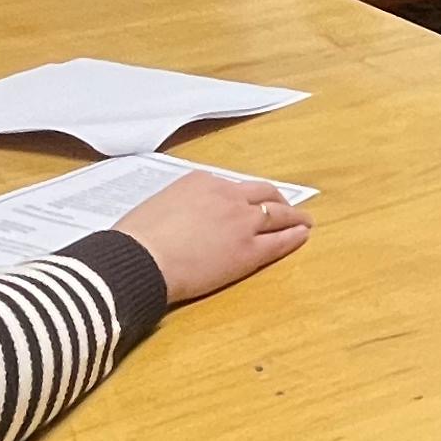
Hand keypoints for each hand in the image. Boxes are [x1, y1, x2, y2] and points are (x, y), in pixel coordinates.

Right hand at [114, 166, 310, 303]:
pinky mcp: (249, 250)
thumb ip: (179, 207)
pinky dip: (294, 236)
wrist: (141, 258)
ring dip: (294, 216)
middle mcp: (227, 195)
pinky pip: (279, 241)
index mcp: (201, 181)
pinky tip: (303, 235)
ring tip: (304, 221)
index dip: (244, 197)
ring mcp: (241, 222)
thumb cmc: (136, 238)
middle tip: (285, 206)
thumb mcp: (158, 206)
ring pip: (277, 214)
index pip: (232, 186)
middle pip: (262, 193)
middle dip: (276, 199)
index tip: (248, 203)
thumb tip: (180, 219)